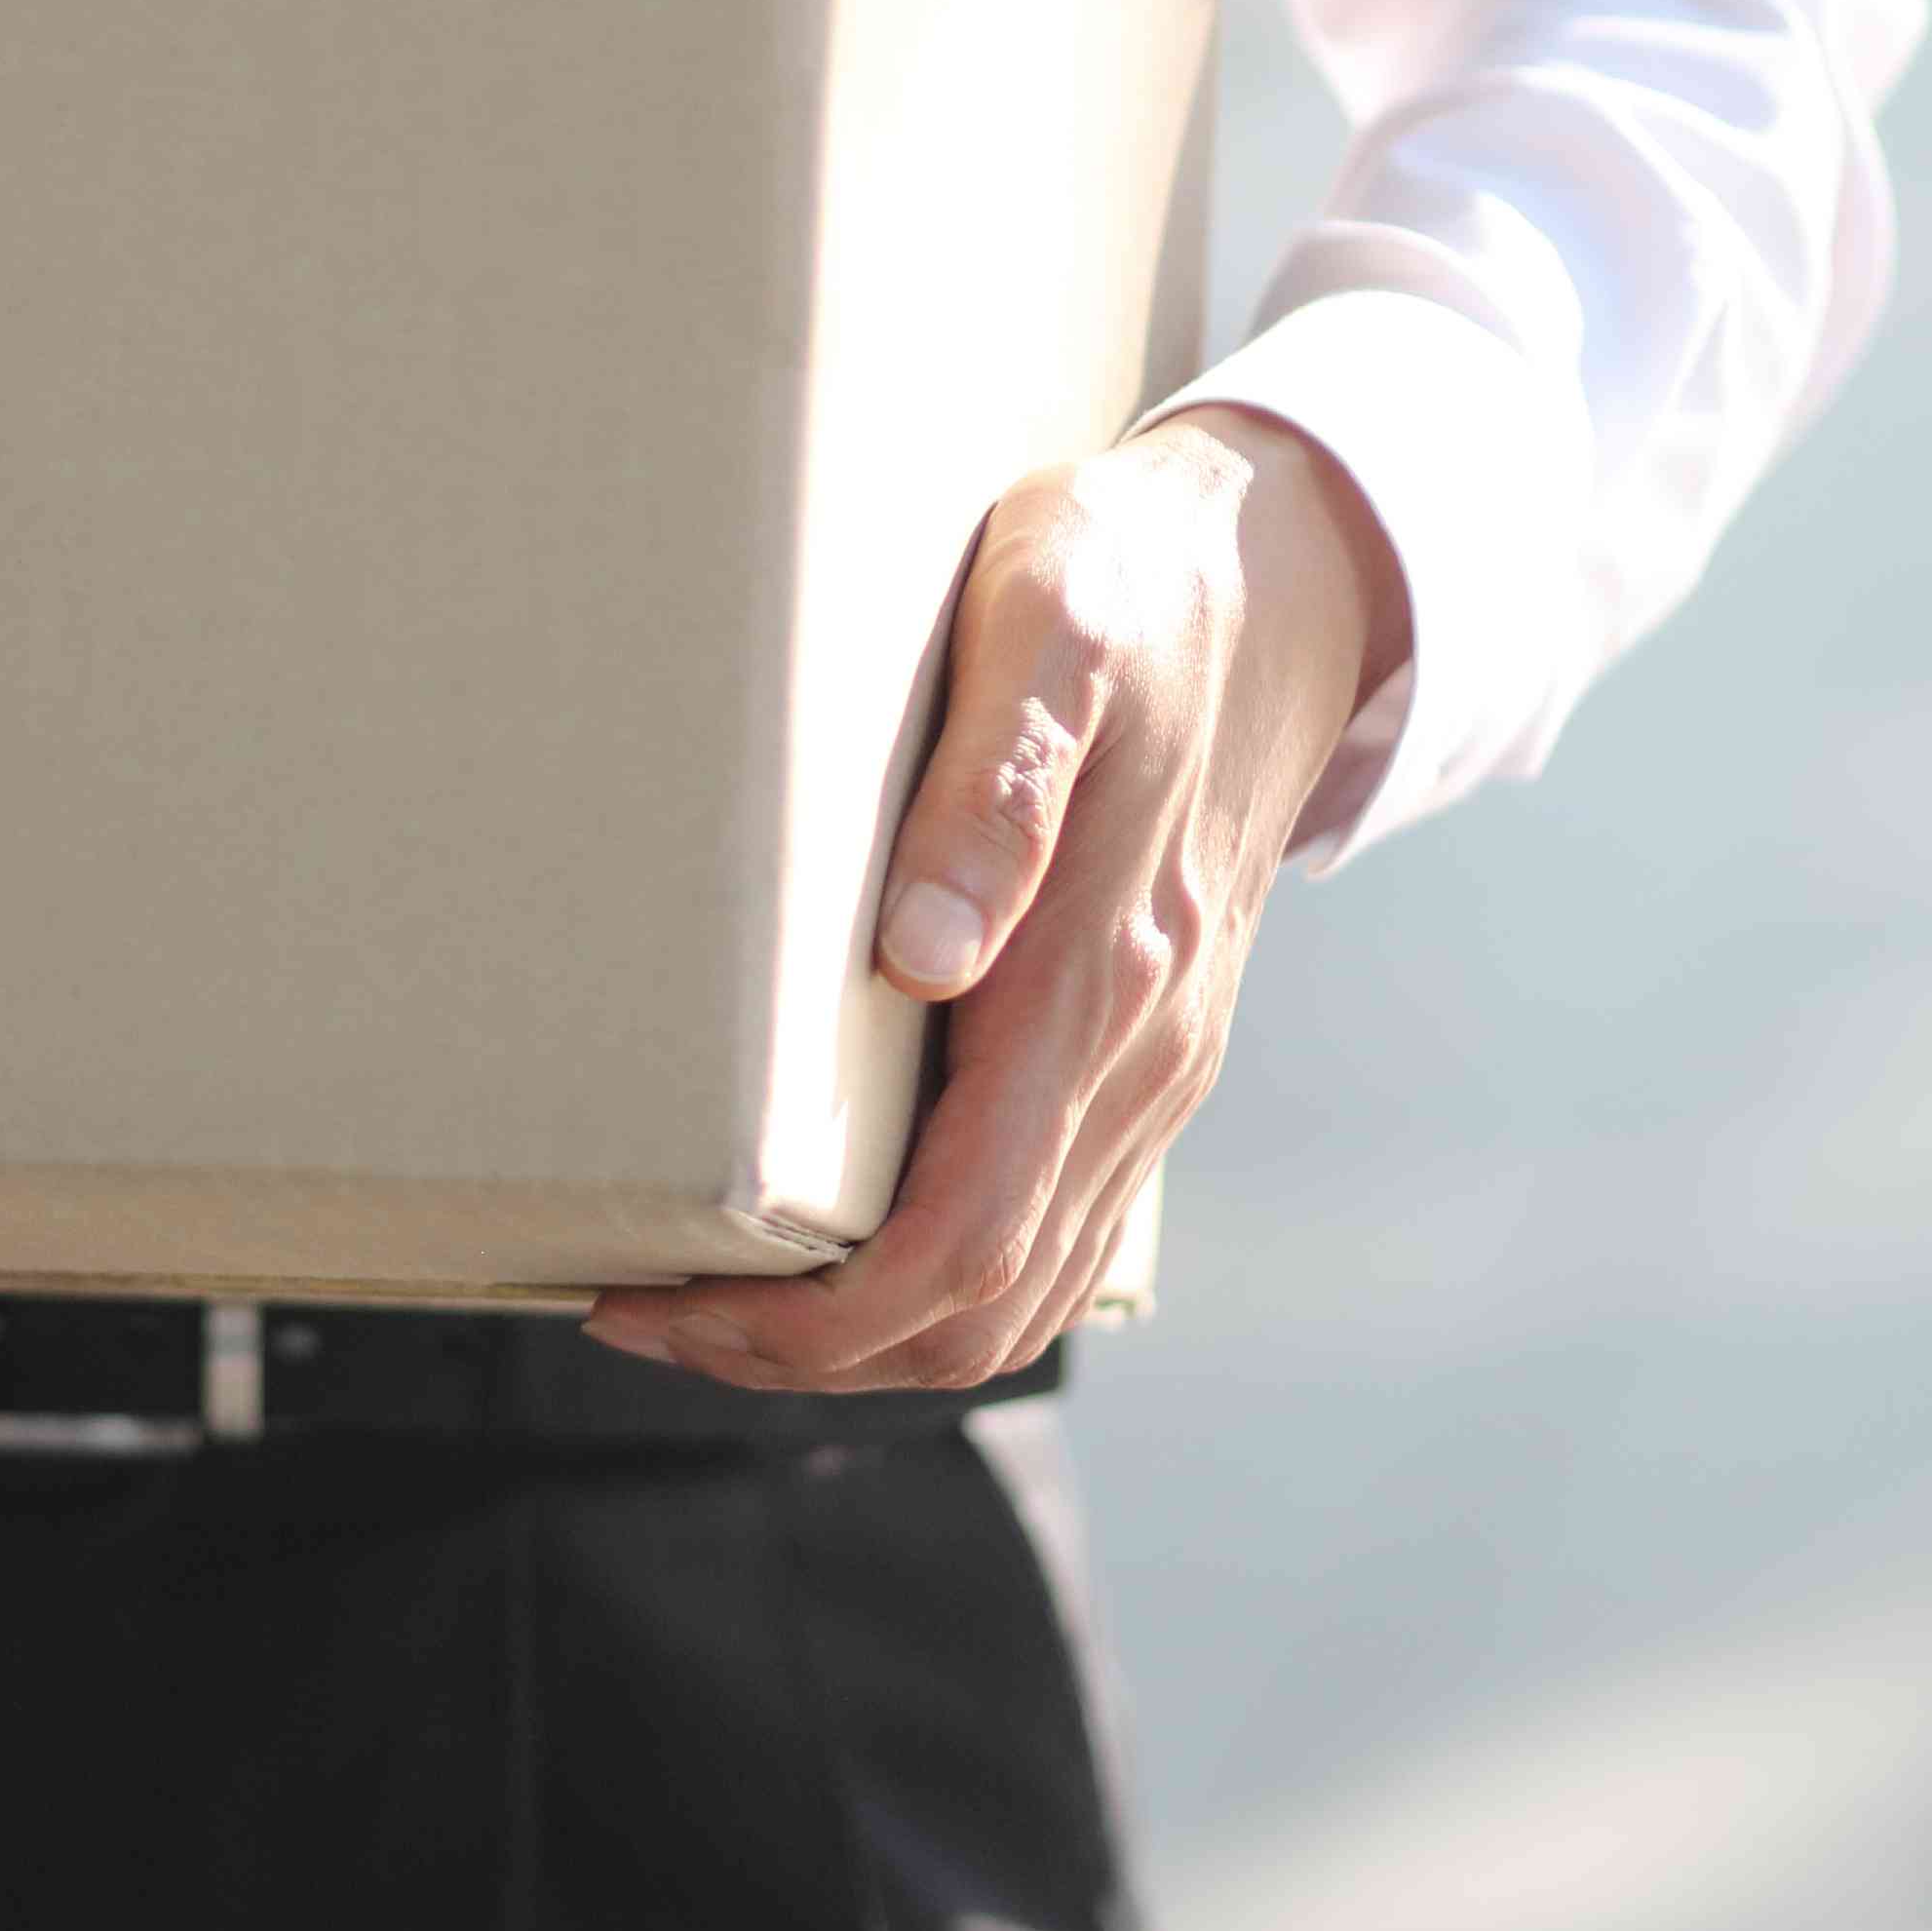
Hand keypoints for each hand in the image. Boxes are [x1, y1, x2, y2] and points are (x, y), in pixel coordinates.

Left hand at [586, 405, 1399, 1393]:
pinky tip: (835, 1225)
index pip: (957, 1244)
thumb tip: (921, 956)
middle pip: (980, 1313)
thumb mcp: (1051, 630)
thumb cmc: (1135, 584)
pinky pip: (1050, 1227)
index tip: (663, 1303)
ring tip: (712, 1295)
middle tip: (648, 1311)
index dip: (808, 1321)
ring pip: (1021, 1294)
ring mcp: (1153, 1065)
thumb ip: (990, 787)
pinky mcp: (1148, 1049)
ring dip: (869, 1337)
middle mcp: (1138, 1059)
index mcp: (1097, 980)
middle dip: (807, 1354)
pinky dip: (937, 1277)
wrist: (1284, 576)